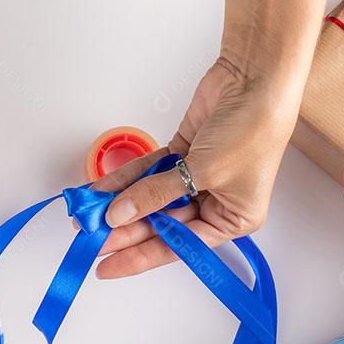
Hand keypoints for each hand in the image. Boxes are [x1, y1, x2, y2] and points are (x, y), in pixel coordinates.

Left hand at [92, 0, 324, 278]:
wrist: (256, 76)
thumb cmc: (252, 129)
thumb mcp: (203, 172)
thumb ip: (156, 194)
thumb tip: (118, 216)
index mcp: (233, 219)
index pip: (178, 246)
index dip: (139, 257)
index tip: (107, 268)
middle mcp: (215, 202)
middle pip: (160, 224)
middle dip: (123, 231)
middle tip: (89, 239)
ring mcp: (196, 177)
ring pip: (149, 198)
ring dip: (118, 205)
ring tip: (87, 216)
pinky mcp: (183, 153)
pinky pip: (147, 173)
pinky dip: (123, 180)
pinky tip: (99, 191)